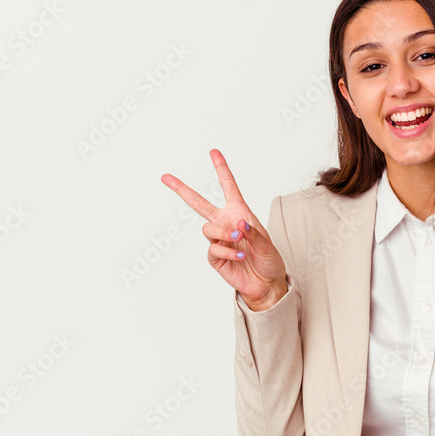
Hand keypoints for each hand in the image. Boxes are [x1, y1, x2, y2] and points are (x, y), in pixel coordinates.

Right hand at [161, 149, 286, 309]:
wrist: (265, 284)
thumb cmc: (269, 260)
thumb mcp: (267, 244)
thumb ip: (254, 232)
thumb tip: (239, 223)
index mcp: (239, 213)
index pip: (228, 187)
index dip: (221, 169)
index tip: (213, 152)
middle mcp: (226, 223)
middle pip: (198, 203)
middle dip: (182, 190)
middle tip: (165, 177)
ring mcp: (219, 240)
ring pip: (207, 229)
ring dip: (223, 233)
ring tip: (238, 240)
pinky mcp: (215, 257)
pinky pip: (213, 249)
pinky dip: (226, 251)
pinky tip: (239, 256)